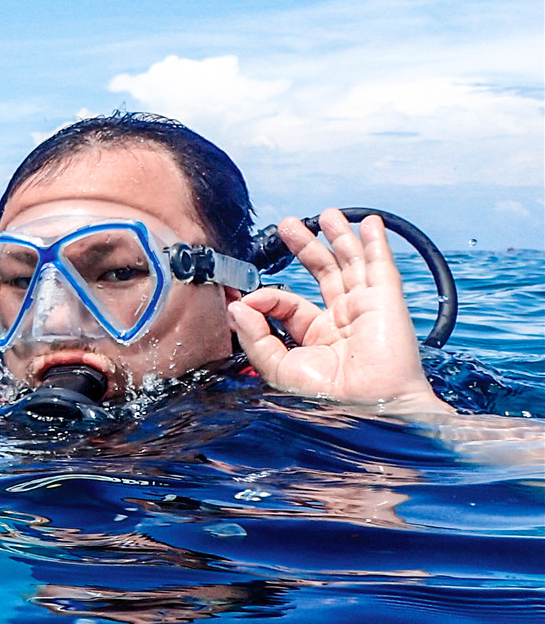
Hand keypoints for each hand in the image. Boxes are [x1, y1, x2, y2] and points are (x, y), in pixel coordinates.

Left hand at [228, 210, 449, 414]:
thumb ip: (256, 336)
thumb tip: (237, 307)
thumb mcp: (278, 367)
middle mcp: (340, 319)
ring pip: (350, 264)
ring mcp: (365, 308)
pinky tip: (370, 223)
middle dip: (305, 247)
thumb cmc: (327, 398)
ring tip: (325, 215)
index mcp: (315, 336)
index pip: (287, 302)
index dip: (265, 297)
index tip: (243, 299)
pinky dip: (376, 243)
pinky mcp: (387, 302)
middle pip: (322, 273)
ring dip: (339, 237)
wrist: (369, 408)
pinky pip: (381, 267)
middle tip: (287, 225)